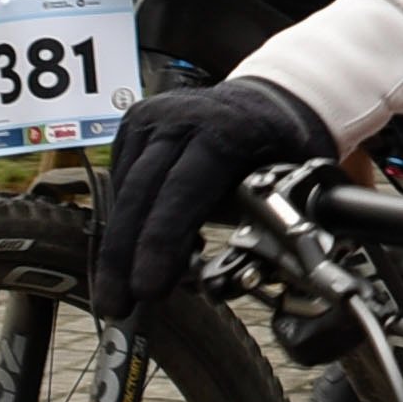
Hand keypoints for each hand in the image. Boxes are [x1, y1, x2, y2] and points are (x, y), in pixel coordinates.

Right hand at [98, 76, 329, 317]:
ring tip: (121, 292)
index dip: (161, 243)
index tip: (147, 288)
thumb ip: (258, 223)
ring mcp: (152, 117)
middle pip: (141, 193)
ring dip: (119, 245)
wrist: (270, 97)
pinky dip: (127, 220)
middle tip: (115, 305)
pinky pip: (121, 181)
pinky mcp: (134, 125)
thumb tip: (236, 280)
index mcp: (226, 131)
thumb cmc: (283, 144)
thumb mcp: (287, 180)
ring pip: (124, 190)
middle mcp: (182, 118)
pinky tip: (137, 252)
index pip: (183, 191)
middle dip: (123, 256)